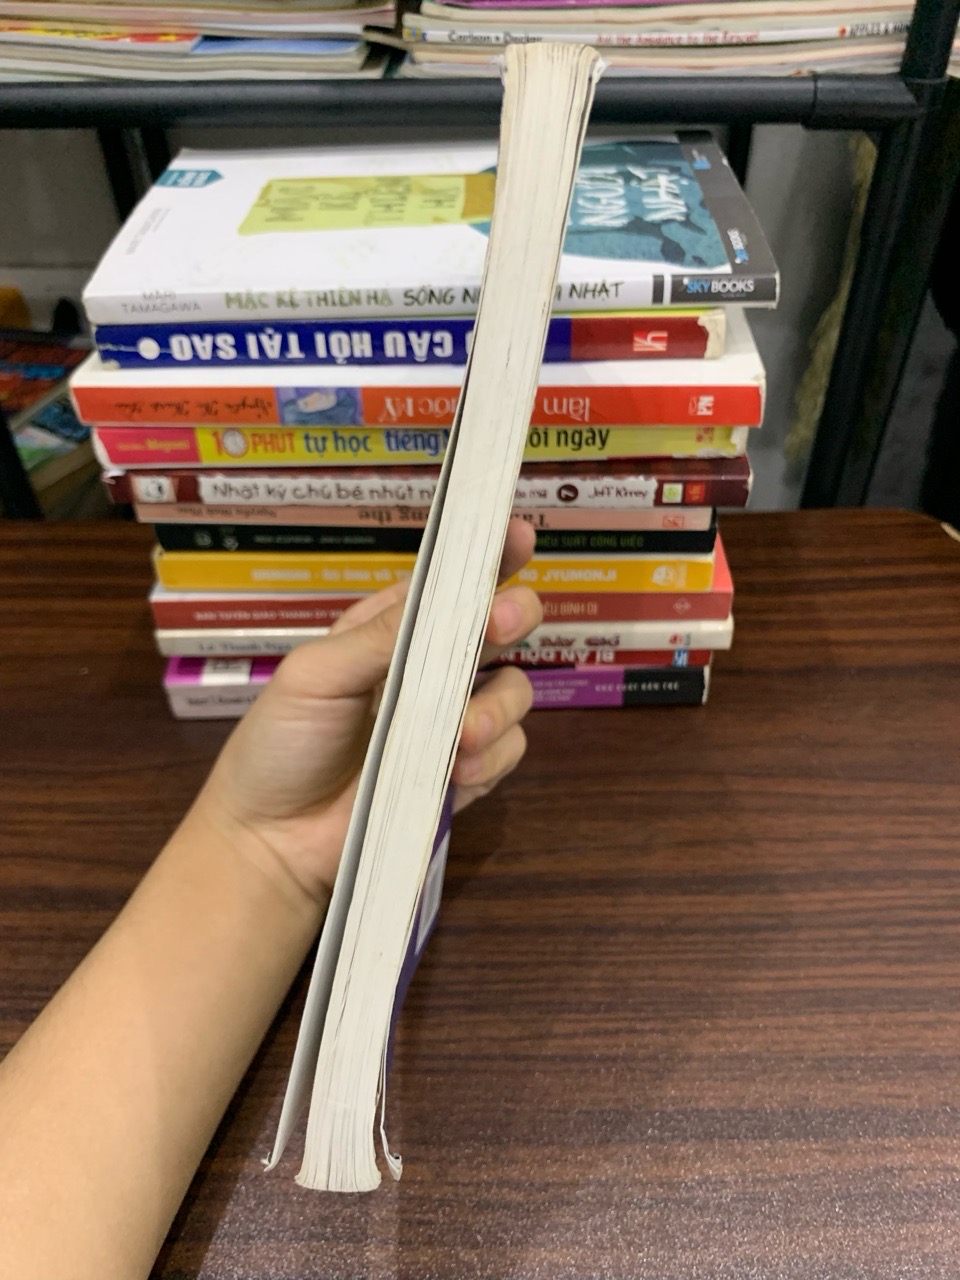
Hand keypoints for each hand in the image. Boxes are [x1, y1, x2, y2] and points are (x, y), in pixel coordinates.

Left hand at [196, 518, 541, 906]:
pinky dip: (492, 758)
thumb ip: (379, 638)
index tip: (518, 533)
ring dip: (498, 707)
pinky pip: (508, 752)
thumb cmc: (279, 746)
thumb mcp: (314, 676)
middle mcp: (428, 670)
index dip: (487, 556)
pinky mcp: (463, 775)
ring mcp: (449, 724)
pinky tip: (456, 773)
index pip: (447, 583)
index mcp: (389, 631)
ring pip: (514, 692)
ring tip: (462, 736)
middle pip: (499, 627)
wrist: (271, 842)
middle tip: (504, 621)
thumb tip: (441, 601)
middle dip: (513, 616)